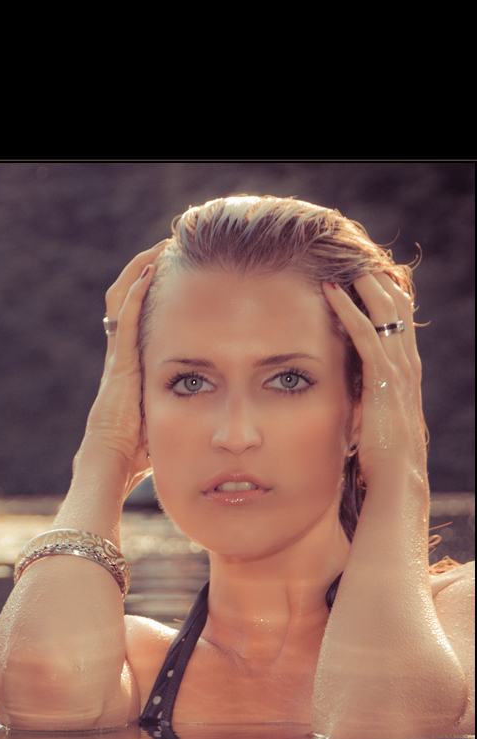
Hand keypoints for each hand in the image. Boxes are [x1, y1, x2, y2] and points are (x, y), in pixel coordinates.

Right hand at [81, 241, 167, 496]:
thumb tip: (209, 418)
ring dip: (140, 271)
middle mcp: (120, 357)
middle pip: (124, 301)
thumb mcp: (162, 422)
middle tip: (168, 250)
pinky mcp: (120, 362)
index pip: (134, 320)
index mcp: (128, 369)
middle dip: (143, 271)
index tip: (169, 274)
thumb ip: (177, 411)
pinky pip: (125, 318)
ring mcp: (118, 358)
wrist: (112, 463)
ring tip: (162, 248)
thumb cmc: (137, 453)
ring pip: (122, 300)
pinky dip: (136, 292)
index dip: (146, 294)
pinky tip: (151, 271)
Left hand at [323, 274, 426, 485]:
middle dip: (378, 282)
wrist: (397, 480)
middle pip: (397, 310)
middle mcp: (406, 367)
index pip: (398, 324)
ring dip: (364, 286)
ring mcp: (397, 372)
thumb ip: (363, 399)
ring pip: (385, 315)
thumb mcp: (372, 419)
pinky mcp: (382, 381)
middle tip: (357, 257)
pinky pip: (365, 335)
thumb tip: (346, 393)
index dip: (384, 297)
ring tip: (346, 262)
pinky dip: (348, 310)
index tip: (366, 276)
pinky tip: (332, 292)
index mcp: (404, 374)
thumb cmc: (380, 458)